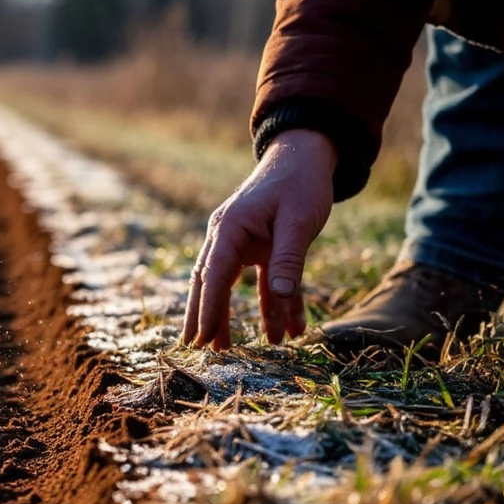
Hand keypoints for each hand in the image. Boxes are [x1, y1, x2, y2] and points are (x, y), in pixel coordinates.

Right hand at [182, 129, 336, 348]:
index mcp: (230, 228)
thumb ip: (289, 258)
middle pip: (211, 283)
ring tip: (231, 349)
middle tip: (198, 348)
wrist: (306, 155)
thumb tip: (280, 294)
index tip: (202, 338)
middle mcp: (229, 237)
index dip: (208, 309)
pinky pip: (264, 281)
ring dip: (234, 316)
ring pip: (232, 285)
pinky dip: (275, 305)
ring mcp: (243, 242)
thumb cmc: (300, 183)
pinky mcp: (262, 247)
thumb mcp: (299, 221)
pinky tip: (288, 330)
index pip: (214, 276)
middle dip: (205, 316)